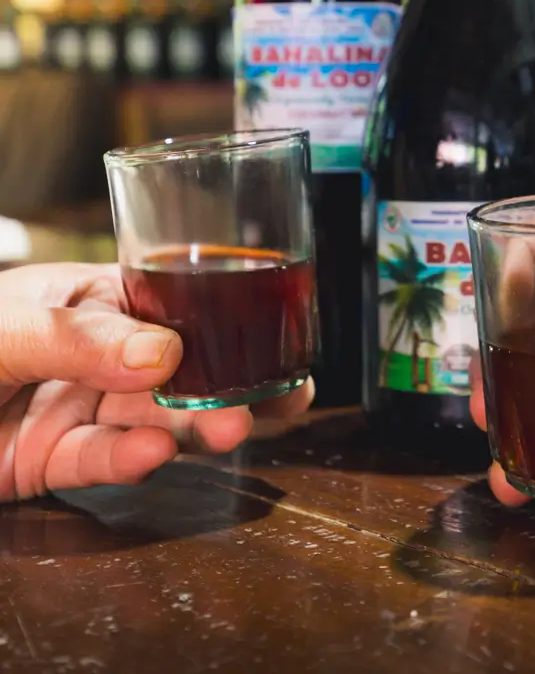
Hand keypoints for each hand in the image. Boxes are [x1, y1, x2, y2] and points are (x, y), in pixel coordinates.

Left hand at [0, 262, 311, 500]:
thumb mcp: (7, 323)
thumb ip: (78, 333)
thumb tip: (163, 351)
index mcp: (93, 298)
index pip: (174, 302)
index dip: (229, 317)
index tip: (276, 335)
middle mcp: (98, 353)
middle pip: (181, 367)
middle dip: (232, 381)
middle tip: (282, 397)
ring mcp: (79, 407)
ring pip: (155, 417)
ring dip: (197, 424)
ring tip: (235, 429)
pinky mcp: (54, 461)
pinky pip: (102, 460)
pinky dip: (129, 460)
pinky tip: (150, 453)